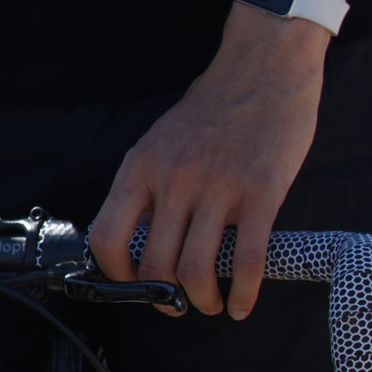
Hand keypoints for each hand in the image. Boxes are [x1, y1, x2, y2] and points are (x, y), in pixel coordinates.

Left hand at [86, 6, 327, 319]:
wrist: (264, 65)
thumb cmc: (214, 107)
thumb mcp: (162, 141)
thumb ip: (149, 186)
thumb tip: (142, 238)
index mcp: (140, 167)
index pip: (107, 238)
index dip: (117, 277)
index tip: (135, 287)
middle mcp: (174, 179)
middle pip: (155, 265)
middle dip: (163, 299)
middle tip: (177, 305)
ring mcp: (218, 187)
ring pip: (197, 271)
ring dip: (202, 301)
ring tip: (211, 305)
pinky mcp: (262, 192)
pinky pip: (247, 259)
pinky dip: (244, 293)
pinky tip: (243, 304)